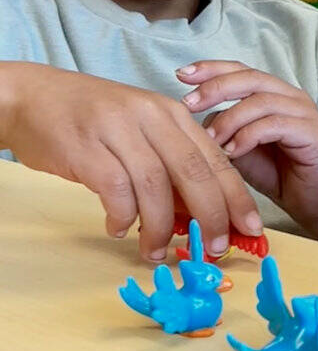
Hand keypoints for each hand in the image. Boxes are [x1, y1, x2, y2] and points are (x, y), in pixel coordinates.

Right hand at [0, 62, 260, 261]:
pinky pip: (117, 190)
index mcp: (173, 114)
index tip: (251, 228)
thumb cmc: (93, 119)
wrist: (33, 97)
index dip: (237, 196)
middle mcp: (152, 117)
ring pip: (157, 186)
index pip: (216, 158)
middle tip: (216, 248)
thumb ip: (171, 163)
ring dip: (161, 227)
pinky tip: (120, 229)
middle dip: (212, 215)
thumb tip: (196, 212)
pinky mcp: (88, 148)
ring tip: (156, 252)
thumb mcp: (142, 130)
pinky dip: (123, 216)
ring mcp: (120, 130)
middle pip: (196, 172)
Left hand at [177, 61, 317, 248]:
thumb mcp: (241, 148)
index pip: (242, 70)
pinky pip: (274, 124)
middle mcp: (292, 96)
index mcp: (275, 94)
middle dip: (215, 87)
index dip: (212, 68)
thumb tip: (194, 117)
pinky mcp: (312, 132)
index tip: (181, 74)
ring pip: (260, 101)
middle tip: (188, 104)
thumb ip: (223, 129)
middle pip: (250, 77)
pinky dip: (248, 136)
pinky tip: (233, 152)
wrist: (312, 204)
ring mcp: (304, 112)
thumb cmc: (278, 175)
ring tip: (210, 140)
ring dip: (229, 119)